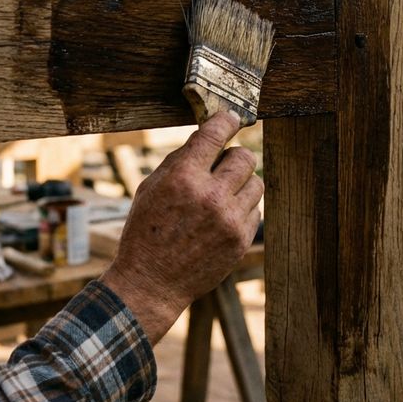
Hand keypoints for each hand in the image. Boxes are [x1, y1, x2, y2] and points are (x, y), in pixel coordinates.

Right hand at [101, 112, 262, 342]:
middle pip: (245, 157)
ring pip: (256, 183)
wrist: (152, 282)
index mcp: (183, 178)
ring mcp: (229, 219)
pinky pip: (255, 209)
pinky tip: (222, 218)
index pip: (216, 133)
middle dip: (234, 157)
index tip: (231, 119)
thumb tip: (207, 136)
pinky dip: (242, 209)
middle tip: (221, 166)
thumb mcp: (151, 188)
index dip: (226, 121)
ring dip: (241, 184)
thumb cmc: (146, 231)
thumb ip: (180, 160)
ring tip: (222, 195)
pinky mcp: (241, 239)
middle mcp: (210, 196)